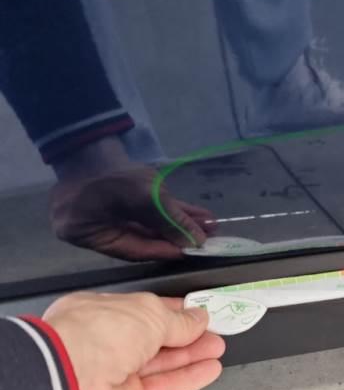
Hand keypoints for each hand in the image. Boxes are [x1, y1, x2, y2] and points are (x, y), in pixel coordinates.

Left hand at [43, 292, 225, 389]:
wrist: (68, 382)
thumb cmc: (99, 334)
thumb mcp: (149, 314)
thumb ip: (178, 320)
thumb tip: (199, 318)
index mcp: (102, 312)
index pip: (144, 310)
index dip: (173, 312)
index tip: (199, 314)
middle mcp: (106, 342)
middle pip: (154, 338)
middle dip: (187, 335)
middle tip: (215, 333)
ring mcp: (114, 374)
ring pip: (160, 364)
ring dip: (191, 356)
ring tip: (218, 350)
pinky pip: (162, 388)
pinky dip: (187, 379)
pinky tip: (209, 370)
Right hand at [50, 137, 213, 260]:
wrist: (93, 138)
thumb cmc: (114, 171)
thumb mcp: (145, 198)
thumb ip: (171, 221)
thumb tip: (196, 242)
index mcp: (88, 234)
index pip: (135, 251)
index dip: (167, 250)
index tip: (194, 250)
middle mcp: (95, 229)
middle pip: (143, 240)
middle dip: (177, 237)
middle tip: (208, 238)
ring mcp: (105, 213)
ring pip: (148, 225)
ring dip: (178, 225)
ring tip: (208, 226)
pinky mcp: (119, 200)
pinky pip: (146, 212)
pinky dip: (169, 213)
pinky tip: (195, 215)